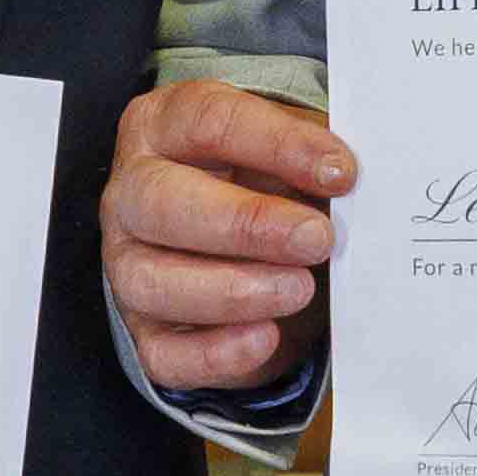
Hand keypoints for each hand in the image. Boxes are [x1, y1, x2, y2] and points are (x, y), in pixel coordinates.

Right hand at [101, 77, 349, 399]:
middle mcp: (132, 192)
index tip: (341, 172)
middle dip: (246, 224)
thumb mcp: (289, 151)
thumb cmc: (266, 181)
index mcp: (164, 126)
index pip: (209, 122)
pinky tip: (265, 338)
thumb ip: (313, 157)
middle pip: (164, 202)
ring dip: (232, 290)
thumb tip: (349, 177)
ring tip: (299, 289)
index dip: (277, 145)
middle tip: (315, 238)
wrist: (247, 240)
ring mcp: (127, 263)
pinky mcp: (143, 330)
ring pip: (152, 282)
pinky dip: (215, 353)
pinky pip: (164, 352)